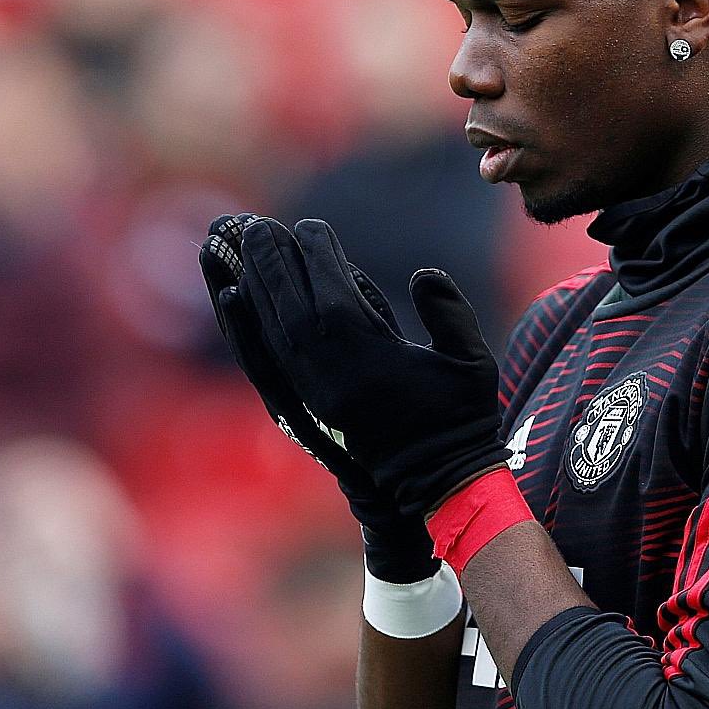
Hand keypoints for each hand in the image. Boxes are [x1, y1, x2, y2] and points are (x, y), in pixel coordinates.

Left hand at [200, 214, 438, 582]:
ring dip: (252, 284)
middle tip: (255, 224)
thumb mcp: (473, 362)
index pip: (333, 292)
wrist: (435, 483)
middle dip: (271, 261)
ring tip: (237, 247)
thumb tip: (423, 275)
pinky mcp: (304, 403)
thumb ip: (451, 313)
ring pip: (271, 328)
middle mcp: (332, 372)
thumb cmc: (461, 418)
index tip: (310, 225)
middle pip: (289, 305)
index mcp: (372, 357)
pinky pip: (265, 356)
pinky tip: (235, 298)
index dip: (318, 254)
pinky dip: (246, 323)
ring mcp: (312, 390)